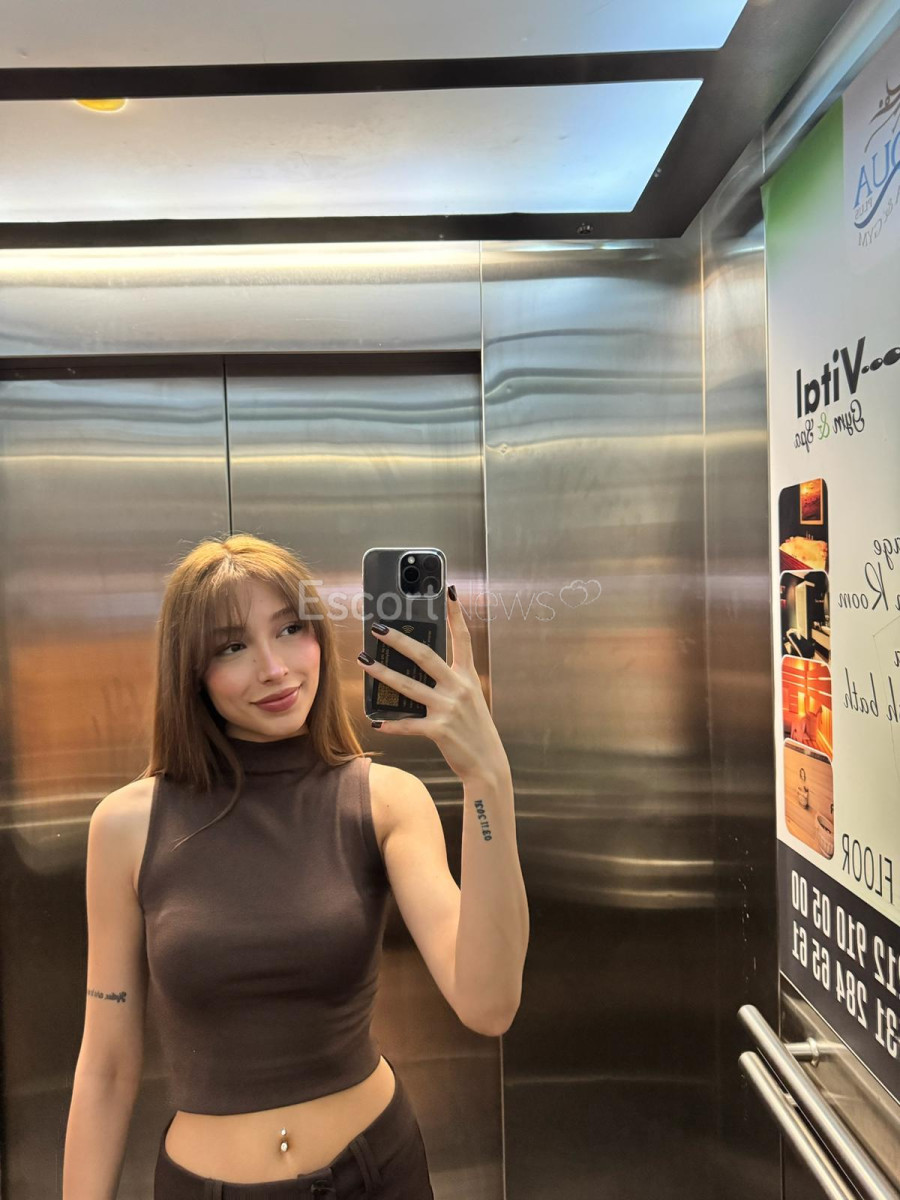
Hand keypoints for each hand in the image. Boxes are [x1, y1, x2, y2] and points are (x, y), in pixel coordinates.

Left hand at [358, 588, 508, 781]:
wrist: (488, 764)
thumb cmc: (475, 730)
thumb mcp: (469, 700)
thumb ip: (450, 683)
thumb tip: (419, 669)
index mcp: (467, 678)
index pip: (462, 639)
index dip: (456, 615)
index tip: (448, 592)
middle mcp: (458, 688)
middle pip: (425, 656)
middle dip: (399, 640)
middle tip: (379, 628)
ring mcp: (448, 708)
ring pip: (407, 686)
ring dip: (382, 673)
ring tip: (363, 662)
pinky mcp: (439, 729)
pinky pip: (408, 724)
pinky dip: (390, 724)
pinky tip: (376, 722)